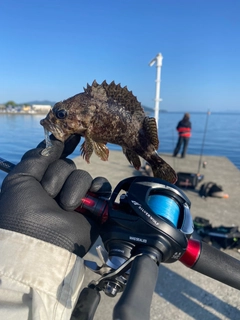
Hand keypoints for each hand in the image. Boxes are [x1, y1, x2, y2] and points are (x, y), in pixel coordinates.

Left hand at [0, 135, 110, 256]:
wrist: (41, 243)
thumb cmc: (23, 211)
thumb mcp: (20, 179)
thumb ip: (36, 156)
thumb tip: (55, 141)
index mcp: (40, 182)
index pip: (53, 159)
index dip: (60, 148)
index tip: (70, 134)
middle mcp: (58, 188)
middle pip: (67, 165)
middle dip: (57, 177)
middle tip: (49, 194)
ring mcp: (77, 197)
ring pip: (83, 176)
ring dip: (73, 189)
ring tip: (65, 206)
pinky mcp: (93, 207)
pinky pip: (102, 187)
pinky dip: (100, 187)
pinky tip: (94, 192)